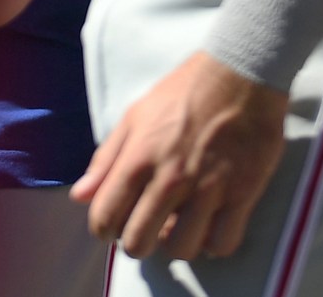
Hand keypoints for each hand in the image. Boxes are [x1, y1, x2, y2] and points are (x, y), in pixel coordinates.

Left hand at [74, 51, 288, 261]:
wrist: (241, 73)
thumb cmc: (184, 91)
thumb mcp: (136, 115)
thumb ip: (106, 158)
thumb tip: (79, 196)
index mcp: (139, 157)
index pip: (105, 217)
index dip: (104, 229)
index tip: (113, 226)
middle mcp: (170, 178)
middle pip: (139, 242)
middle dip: (136, 242)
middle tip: (146, 229)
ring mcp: (208, 188)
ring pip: (181, 250)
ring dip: (175, 244)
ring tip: (178, 226)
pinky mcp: (242, 193)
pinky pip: (222, 243)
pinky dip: (213, 243)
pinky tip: (209, 226)